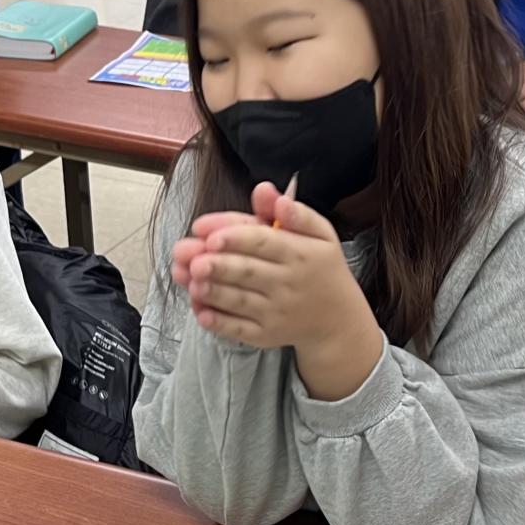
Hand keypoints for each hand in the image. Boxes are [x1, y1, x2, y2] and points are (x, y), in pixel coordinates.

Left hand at [178, 182, 382, 399]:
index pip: (264, 242)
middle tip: (187, 255)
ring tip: (187, 278)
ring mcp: (276, 313)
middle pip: (246, 271)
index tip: (206, 232)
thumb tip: (265, 190)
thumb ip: (294, 212)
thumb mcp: (321, 234)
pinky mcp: (265, 335)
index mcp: (300, 253)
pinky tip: (199, 309)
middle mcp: (288, 284)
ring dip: (209, 290)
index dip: (233, 236)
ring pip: (238, 300)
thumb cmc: (322, 269)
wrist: (337, 320)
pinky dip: (217, 321)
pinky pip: (237, 329)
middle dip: (215, 263)